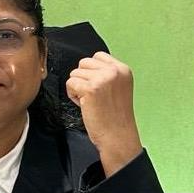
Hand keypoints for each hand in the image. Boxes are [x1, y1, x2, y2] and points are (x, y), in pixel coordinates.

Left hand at [66, 52, 141, 176]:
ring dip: (78, 87)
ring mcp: (102, 79)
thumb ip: (107, 74)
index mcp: (123, 69)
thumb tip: (87, 67)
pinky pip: (70, 84)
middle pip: (84, 63)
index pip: (97, 56)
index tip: (98, 88)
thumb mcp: (119, 88)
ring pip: (75, 73)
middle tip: (93, 96)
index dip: (92, 72)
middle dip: (84, 79)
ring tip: (90, 102)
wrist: (118, 137)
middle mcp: (114, 71)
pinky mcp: (90, 89)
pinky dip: (73, 95)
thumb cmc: (115, 117)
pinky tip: (84, 105)